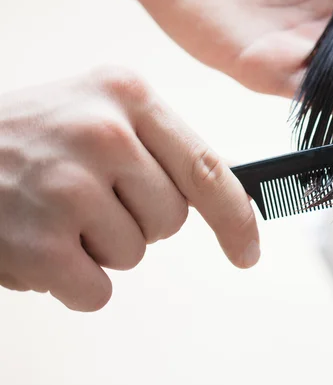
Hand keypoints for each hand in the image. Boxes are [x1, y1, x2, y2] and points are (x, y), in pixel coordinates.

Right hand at [0, 68, 258, 311]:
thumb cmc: (31, 135)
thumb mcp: (99, 109)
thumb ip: (157, 144)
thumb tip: (222, 191)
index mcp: (128, 94)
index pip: (206, 166)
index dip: (235, 215)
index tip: (248, 249)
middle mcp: (105, 133)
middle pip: (170, 217)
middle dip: (139, 220)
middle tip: (90, 197)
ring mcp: (70, 186)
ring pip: (134, 253)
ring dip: (100, 246)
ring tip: (57, 211)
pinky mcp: (39, 242)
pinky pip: (96, 290)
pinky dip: (74, 280)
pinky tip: (42, 243)